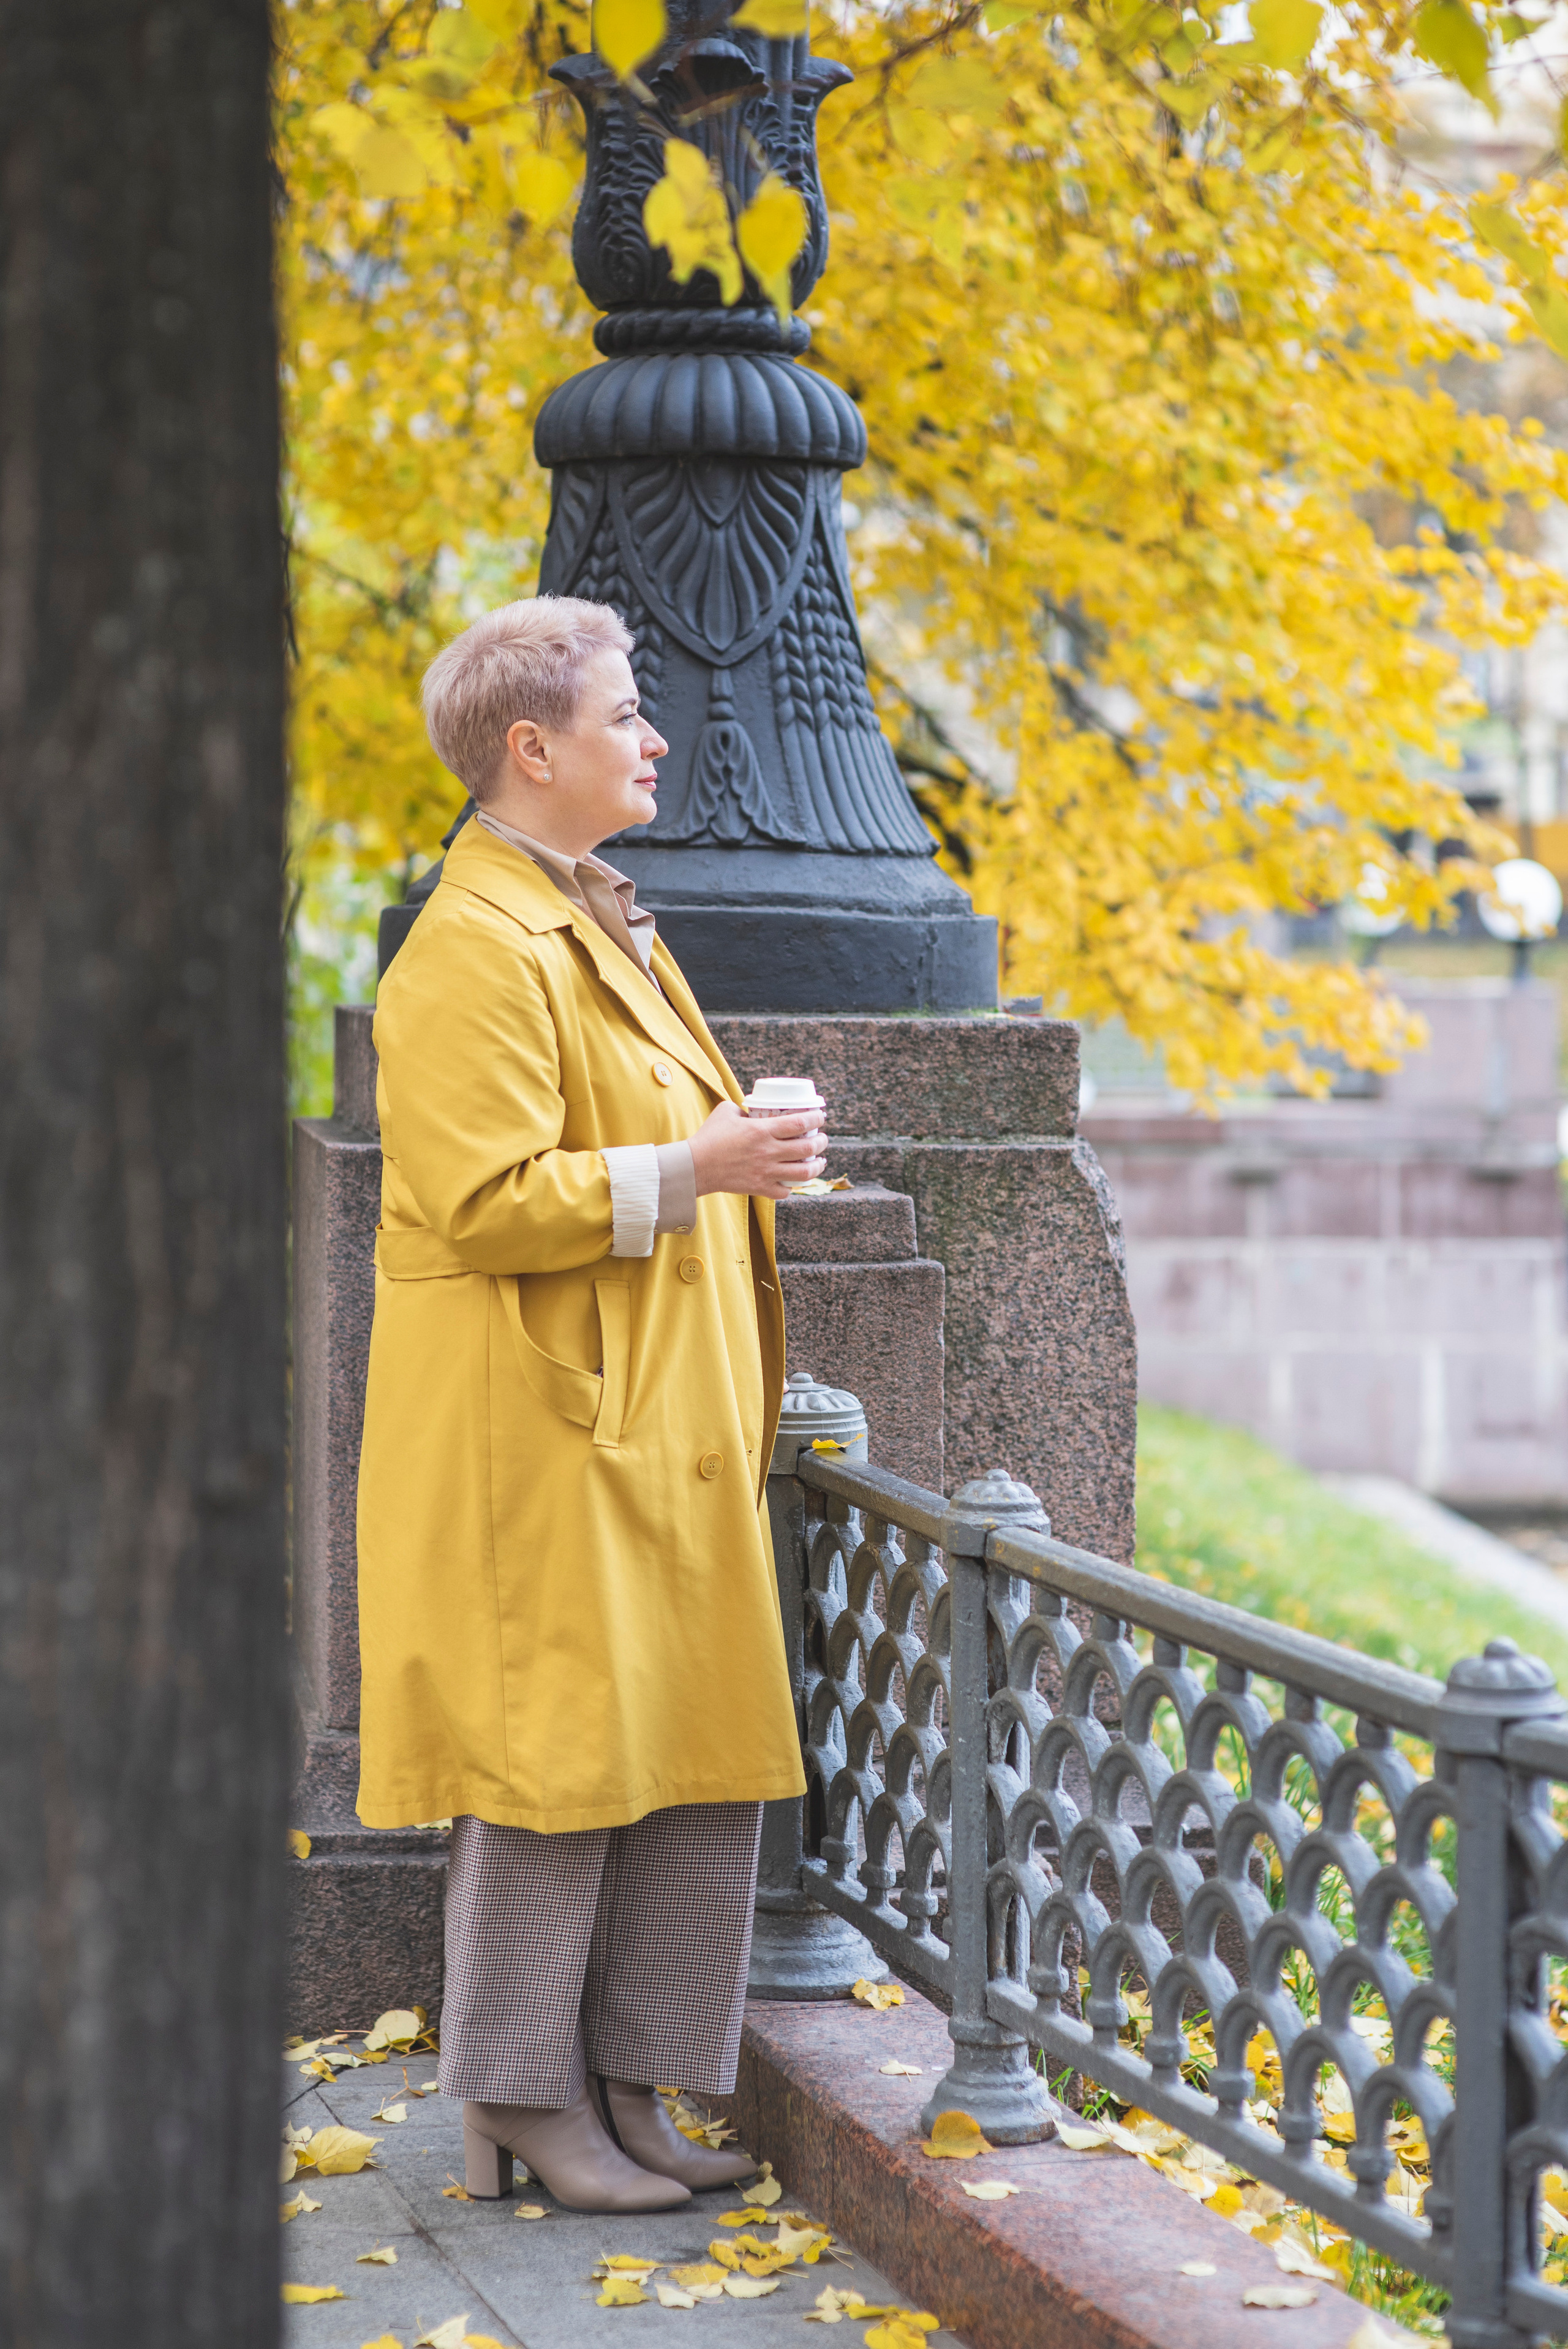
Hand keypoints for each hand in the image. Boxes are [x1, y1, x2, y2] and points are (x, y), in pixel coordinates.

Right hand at [687, 1101, 827, 1201]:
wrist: (694, 1166)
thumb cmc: (709, 1136)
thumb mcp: (726, 1111)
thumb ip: (744, 1109)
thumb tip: (754, 1109)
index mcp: (762, 1130)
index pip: (800, 1122)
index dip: (816, 1118)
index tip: (821, 1116)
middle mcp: (768, 1151)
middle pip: (808, 1148)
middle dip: (821, 1142)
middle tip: (822, 1138)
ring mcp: (765, 1172)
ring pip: (804, 1174)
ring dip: (817, 1167)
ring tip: (820, 1161)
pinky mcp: (759, 1188)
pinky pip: (785, 1191)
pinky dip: (792, 1187)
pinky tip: (794, 1181)